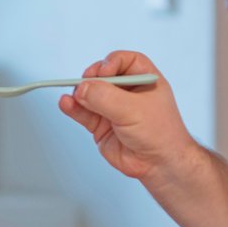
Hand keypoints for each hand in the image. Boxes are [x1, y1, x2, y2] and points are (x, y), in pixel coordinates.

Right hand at [57, 50, 192, 181]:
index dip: (111, 63)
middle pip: (102, 76)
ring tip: (74, 97)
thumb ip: (106, 98)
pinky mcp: (101, 125)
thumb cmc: (160, 135)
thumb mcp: (134, 110)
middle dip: (92, 80)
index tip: (103, 72)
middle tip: (86, 86)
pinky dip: (73, 108)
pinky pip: (83, 113)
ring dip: (79, 94)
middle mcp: (128, 93)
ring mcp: (113, 109)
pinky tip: (67, 104)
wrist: (158, 165)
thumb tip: (83, 88)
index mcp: (144, 81)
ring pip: (90, 95)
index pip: (125, 61)